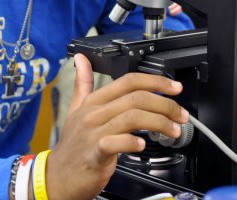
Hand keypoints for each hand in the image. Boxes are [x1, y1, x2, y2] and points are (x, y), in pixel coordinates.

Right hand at [46, 54, 187, 199]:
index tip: (173, 87)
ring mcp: (94, 132)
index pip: (129, 81)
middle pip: (136, 98)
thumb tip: (81, 58)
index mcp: (94, 100)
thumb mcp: (76, 109)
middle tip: (180, 114)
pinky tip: (143, 145)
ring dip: (159, 123)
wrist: (57, 179)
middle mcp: (94, 113)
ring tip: (172, 130)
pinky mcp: (95, 153)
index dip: (155, 81)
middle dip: (164, 104)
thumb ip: (83, 83)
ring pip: (132, 117)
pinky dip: (133, 142)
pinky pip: (116, 142)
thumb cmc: (72, 146)